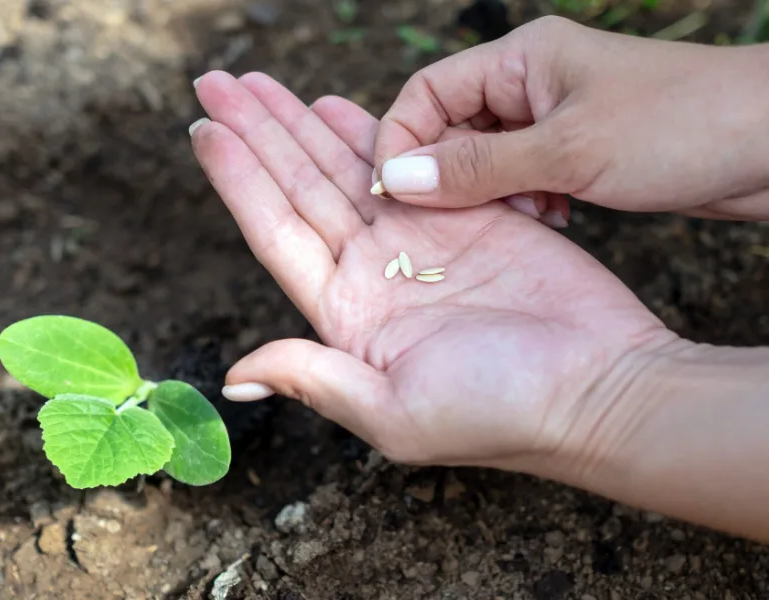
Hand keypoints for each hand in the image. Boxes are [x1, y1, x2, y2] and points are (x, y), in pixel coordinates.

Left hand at [189, 71, 675, 468]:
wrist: (600, 389)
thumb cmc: (501, 412)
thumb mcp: (393, 413)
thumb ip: (313, 380)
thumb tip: (236, 374)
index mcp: (346, 315)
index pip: (275, 233)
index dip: (236, 180)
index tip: (202, 131)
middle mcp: (373, 273)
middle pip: (300, 188)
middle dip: (258, 134)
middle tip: (216, 82)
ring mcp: (420, 240)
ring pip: (345, 168)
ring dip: (301, 124)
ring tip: (258, 84)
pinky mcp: (470, 214)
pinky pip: (411, 161)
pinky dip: (372, 132)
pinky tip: (335, 106)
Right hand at [373, 16, 768, 220]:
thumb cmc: (680, 127)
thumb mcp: (568, 150)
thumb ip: (477, 167)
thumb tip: (396, 179)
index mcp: (521, 59)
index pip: (428, 92)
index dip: (401, 140)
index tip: (395, 193)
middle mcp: (530, 83)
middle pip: (451, 128)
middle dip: (451, 176)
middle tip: (463, 218)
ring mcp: (554, 118)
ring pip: (485, 160)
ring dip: (491, 195)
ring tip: (529, 215)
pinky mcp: (576, 151)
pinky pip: (522, 178)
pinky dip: (526, 202)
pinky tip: (554, 218)